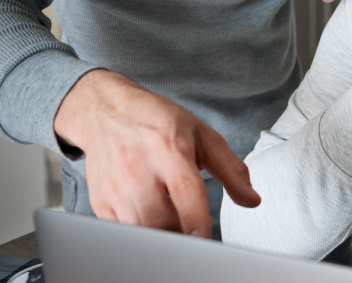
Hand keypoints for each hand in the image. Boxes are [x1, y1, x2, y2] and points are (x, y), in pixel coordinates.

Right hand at [53, 70, 260, 236]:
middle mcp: (138, 167)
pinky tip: (152, 221)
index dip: (196, 219)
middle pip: (161, 219)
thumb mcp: (201, 135)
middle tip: (196, 233)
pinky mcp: (100, 201)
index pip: (184, 190)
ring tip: (176, 226)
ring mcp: (115, 186)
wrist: (105, 111)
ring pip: (141, 231)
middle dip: (183, 235)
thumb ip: (230, 168)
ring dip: (163, 237)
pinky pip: (122, 232)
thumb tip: (251, 199)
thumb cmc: (158, 122)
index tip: (205, 239)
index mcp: (168, 147)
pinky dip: (141, 235)